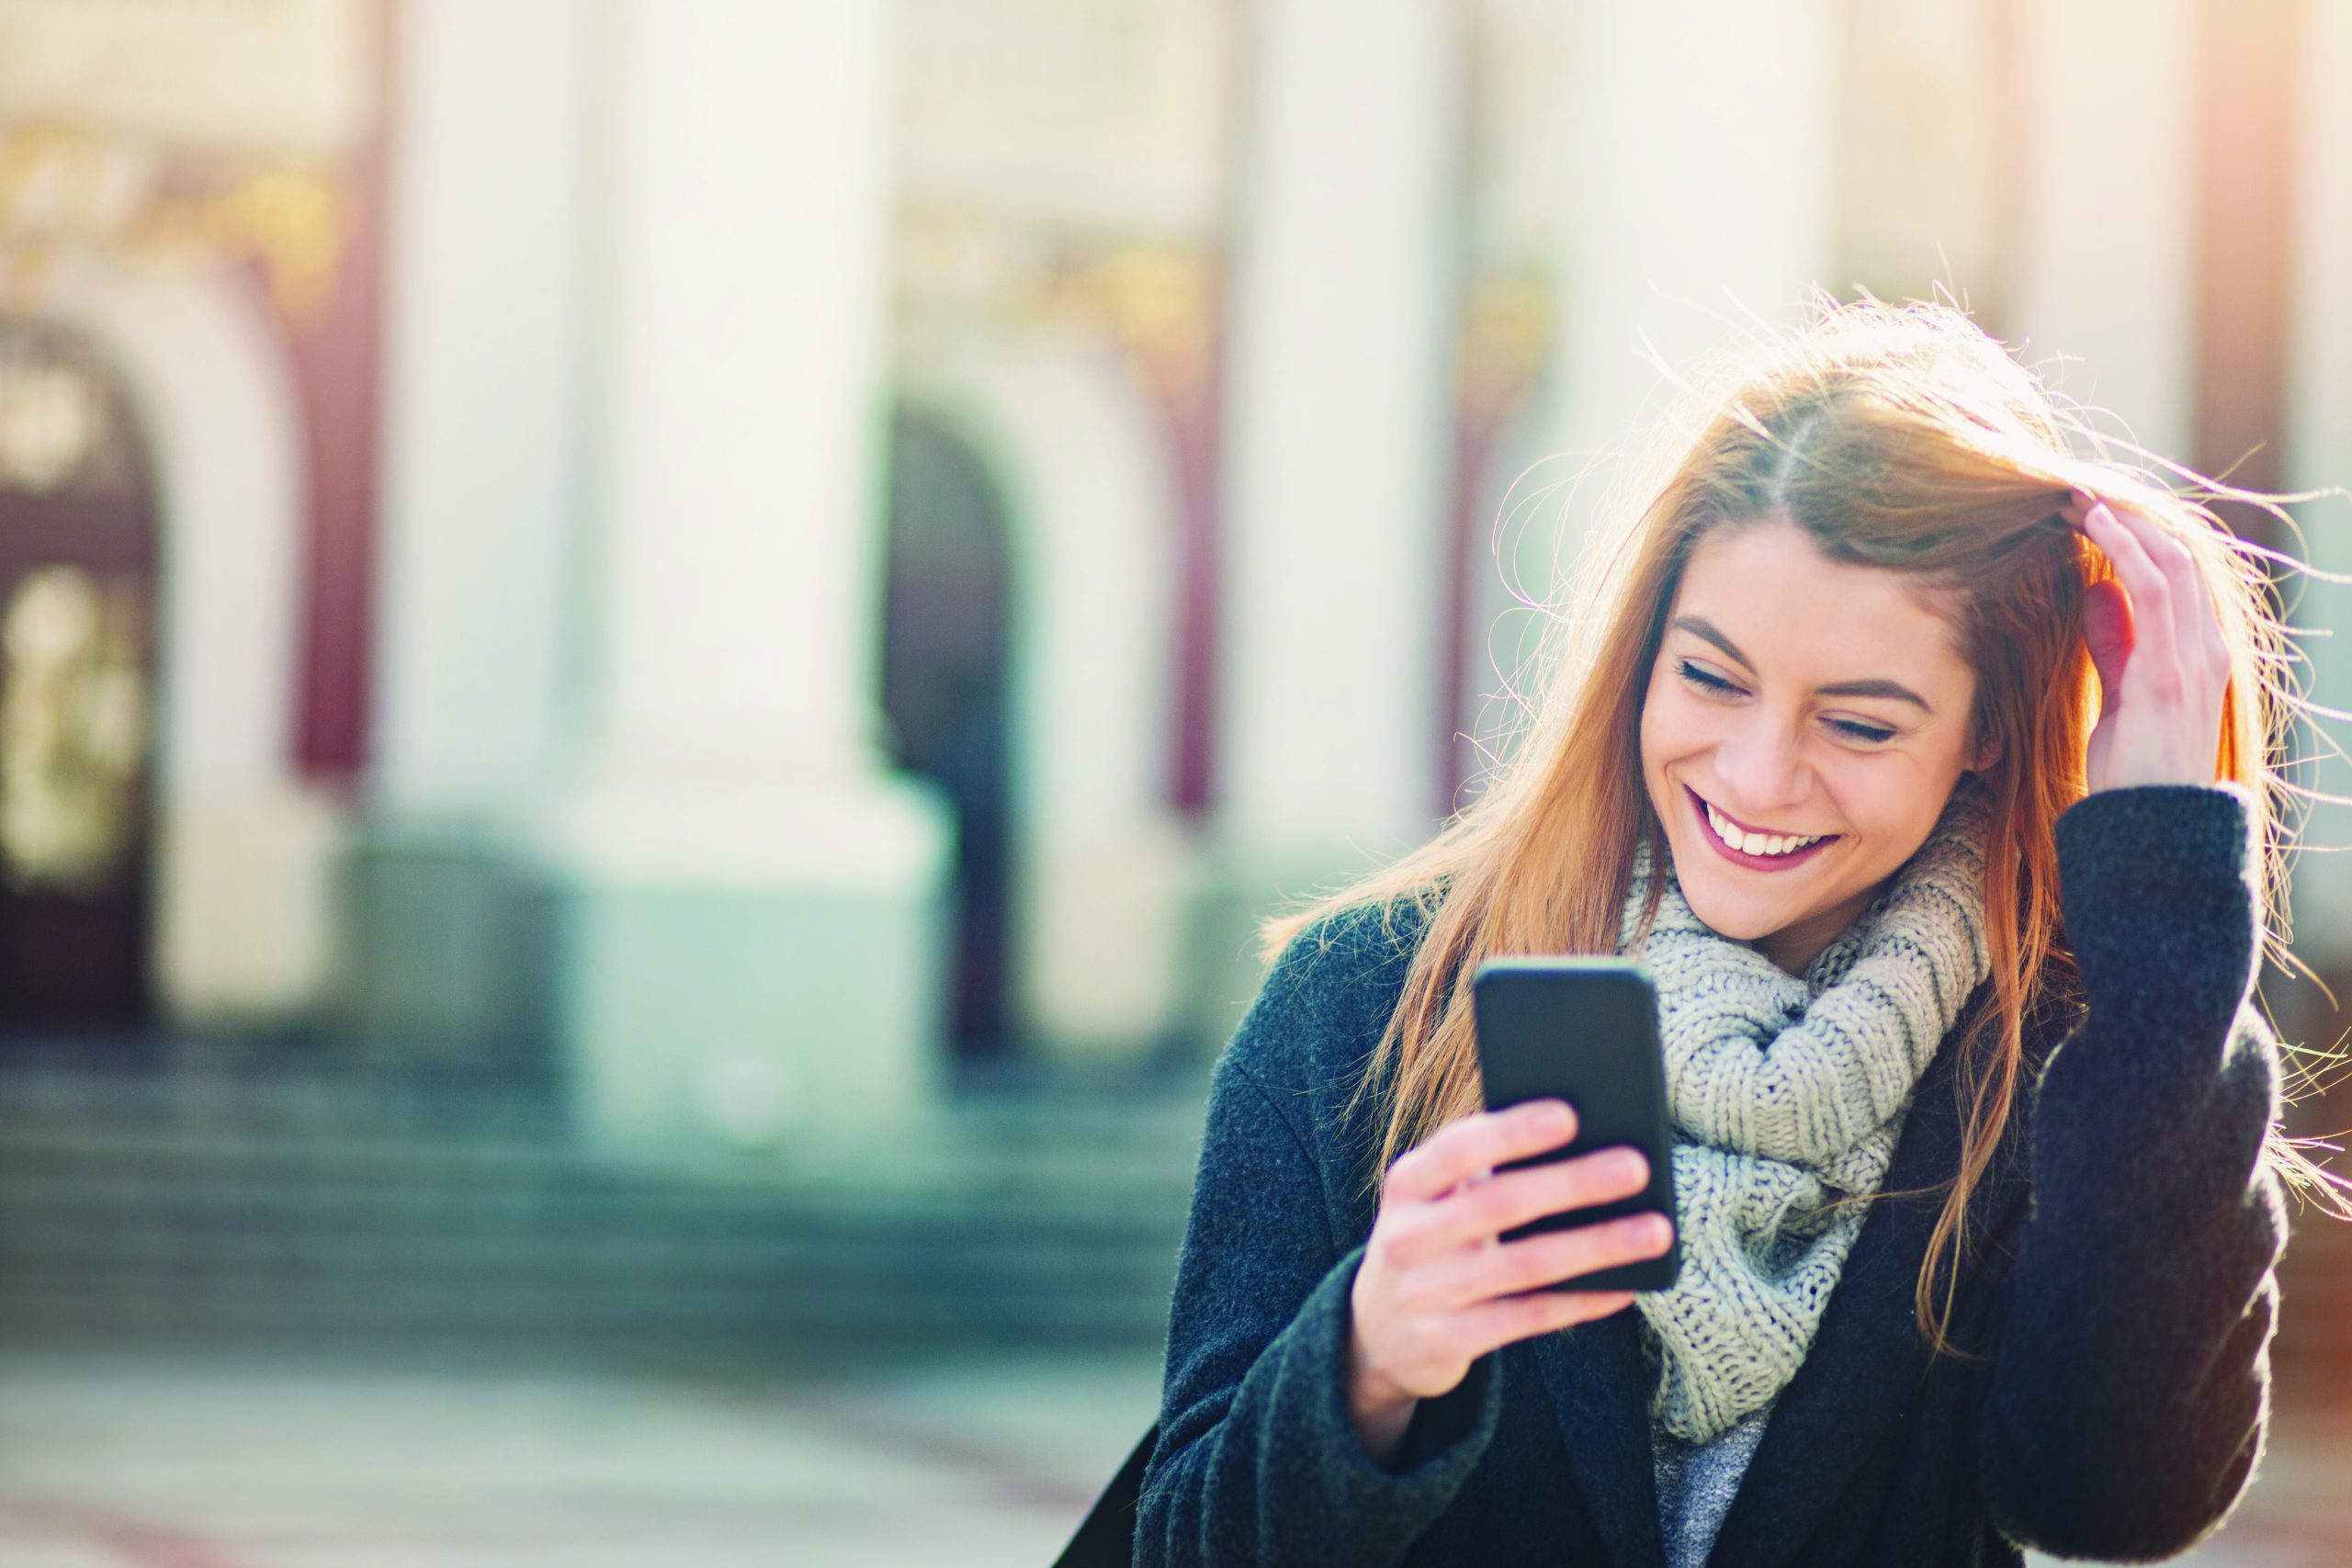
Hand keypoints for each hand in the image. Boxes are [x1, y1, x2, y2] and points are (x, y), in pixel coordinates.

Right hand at [1345, 1099, 1671, 1466]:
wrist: (1375, 1335)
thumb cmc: (1432, 1244)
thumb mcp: (1435, 1202)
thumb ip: (1484, 1173)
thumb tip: (1583, 1145)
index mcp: (1407, 1185)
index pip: (1457, 1149)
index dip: (1512, 1132)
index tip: (1570, 1115)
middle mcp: (1407, 1236)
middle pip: (1498, 1204)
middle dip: (1572, 1182)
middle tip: (1635, 1166)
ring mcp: (1424, 1292)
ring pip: (1524, 1266)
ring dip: (1595, 1245)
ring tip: (1654, 1229)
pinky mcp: (1446, 1341)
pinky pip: (1527, 1319)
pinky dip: (1581, 1301)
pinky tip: (1625, 1288)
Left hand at [2062, 491, 2229, 792]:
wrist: (2150, 829)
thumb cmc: (2134, 768)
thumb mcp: (2121, 692)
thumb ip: (2115, 643)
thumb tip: (2095, 592)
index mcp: (2197, 652)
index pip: (2176, 574)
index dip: (2135, 535)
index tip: (2088, 509)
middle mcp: (2206, 648)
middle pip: (2178, 557)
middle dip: (2128, 517)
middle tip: (2075, 491)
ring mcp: (2194, 658)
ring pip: (2172, 561)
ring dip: (2124, 522)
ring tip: (2078, 495)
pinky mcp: (2171, 672)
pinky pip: (2156, 591)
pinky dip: (2126, 548)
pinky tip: (2096, 523)